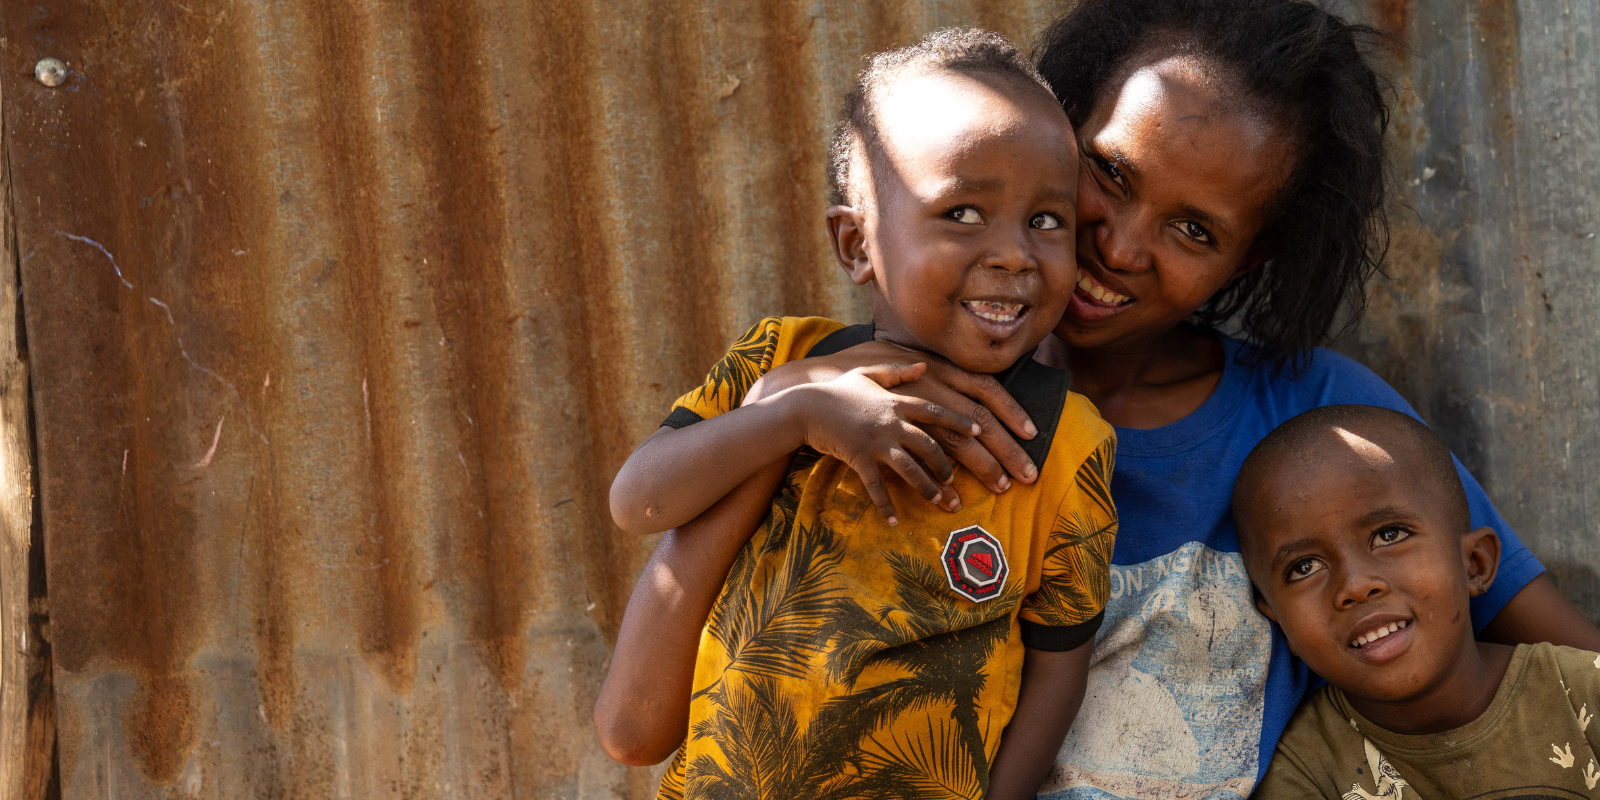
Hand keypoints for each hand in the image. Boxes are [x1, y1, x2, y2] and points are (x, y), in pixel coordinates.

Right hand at [792, 362, 981, 524]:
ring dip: (927, 487)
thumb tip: (923, 366)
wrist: (805, 406)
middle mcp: (891, 422)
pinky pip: (877, 486)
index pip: (936, 412)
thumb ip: (897, 372)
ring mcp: (876, 441)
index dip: (959, 421)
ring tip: (939, 501)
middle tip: (954, 480)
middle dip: (945, 465)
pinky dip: (887, 505)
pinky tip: (895, 521)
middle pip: (929, 446)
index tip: (979, 431)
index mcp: (896, 402)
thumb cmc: (836, 390)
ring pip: (910, 469)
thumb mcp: (867, 373)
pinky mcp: (860, 458)